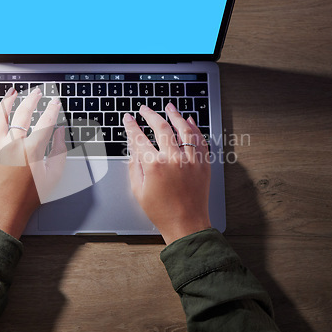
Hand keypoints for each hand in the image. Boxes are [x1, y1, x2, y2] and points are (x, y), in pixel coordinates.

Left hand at [0, 86, 66, 238]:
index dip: (52, 109)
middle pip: (22, 113)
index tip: (55, 102)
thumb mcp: (53, 175)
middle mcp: (11, 145)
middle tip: (37, 92)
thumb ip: (60, 150)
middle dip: (32, 99)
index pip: (45, 122)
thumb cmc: (28, 196)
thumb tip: (60, 132)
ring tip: (13, 93)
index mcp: (31, 151)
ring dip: (7, 101)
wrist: (3, 210)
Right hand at [123, 103, 210, 243]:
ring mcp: (191, 160)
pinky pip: (200, 140)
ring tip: (169, 107)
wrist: (186, 224)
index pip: (139, 138)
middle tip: (145, 109)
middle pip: (161, 127)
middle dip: (150, 115)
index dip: (131, 126)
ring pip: (184, 129)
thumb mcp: (139, 189)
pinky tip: (189, 121)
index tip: (128, 119)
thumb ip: (135, 165)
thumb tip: (134, 148)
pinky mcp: (203, 164)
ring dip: (175, 115)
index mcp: (155, 166)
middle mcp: (174, 159)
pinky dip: (195, 128)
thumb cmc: (161, 211)